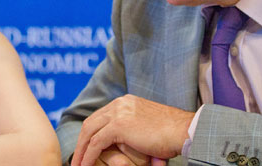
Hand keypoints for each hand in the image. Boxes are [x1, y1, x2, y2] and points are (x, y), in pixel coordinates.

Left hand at [71, 94, 193, 165]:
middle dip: (82, 141)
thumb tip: (127, 142)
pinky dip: (88, 156)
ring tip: (78, 165)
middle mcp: (120, 104)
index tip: (86, 147)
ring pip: (89, 132)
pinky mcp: (118, 126)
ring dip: (81, 150)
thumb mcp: (148, 126)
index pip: (101, 116)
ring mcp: (118, 112)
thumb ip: (134, 129)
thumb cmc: (172, 133)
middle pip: (92, 122)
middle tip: (77, 158)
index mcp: (126, 102)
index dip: (91, 132)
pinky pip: (96, 143)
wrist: (183, 130)